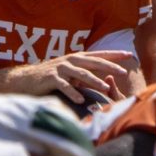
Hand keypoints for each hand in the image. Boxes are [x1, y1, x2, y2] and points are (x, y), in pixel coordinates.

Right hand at [0, 51, 133, 104]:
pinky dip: (72, 93)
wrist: (26, 80)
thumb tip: (104, 82)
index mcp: (76, 58)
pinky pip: (64, 86)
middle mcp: (70, 61)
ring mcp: (60, 69)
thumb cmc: (51, 78)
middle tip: (124, 72)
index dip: (114, 54)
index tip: (129, 55)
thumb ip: (84, 76)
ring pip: (81, 74)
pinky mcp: (51, 79)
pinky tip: (80, 101)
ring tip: (105, 88)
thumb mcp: (69, 74)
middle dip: (110, 66)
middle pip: (93, 62)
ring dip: (94, 81)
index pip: (99, 55)